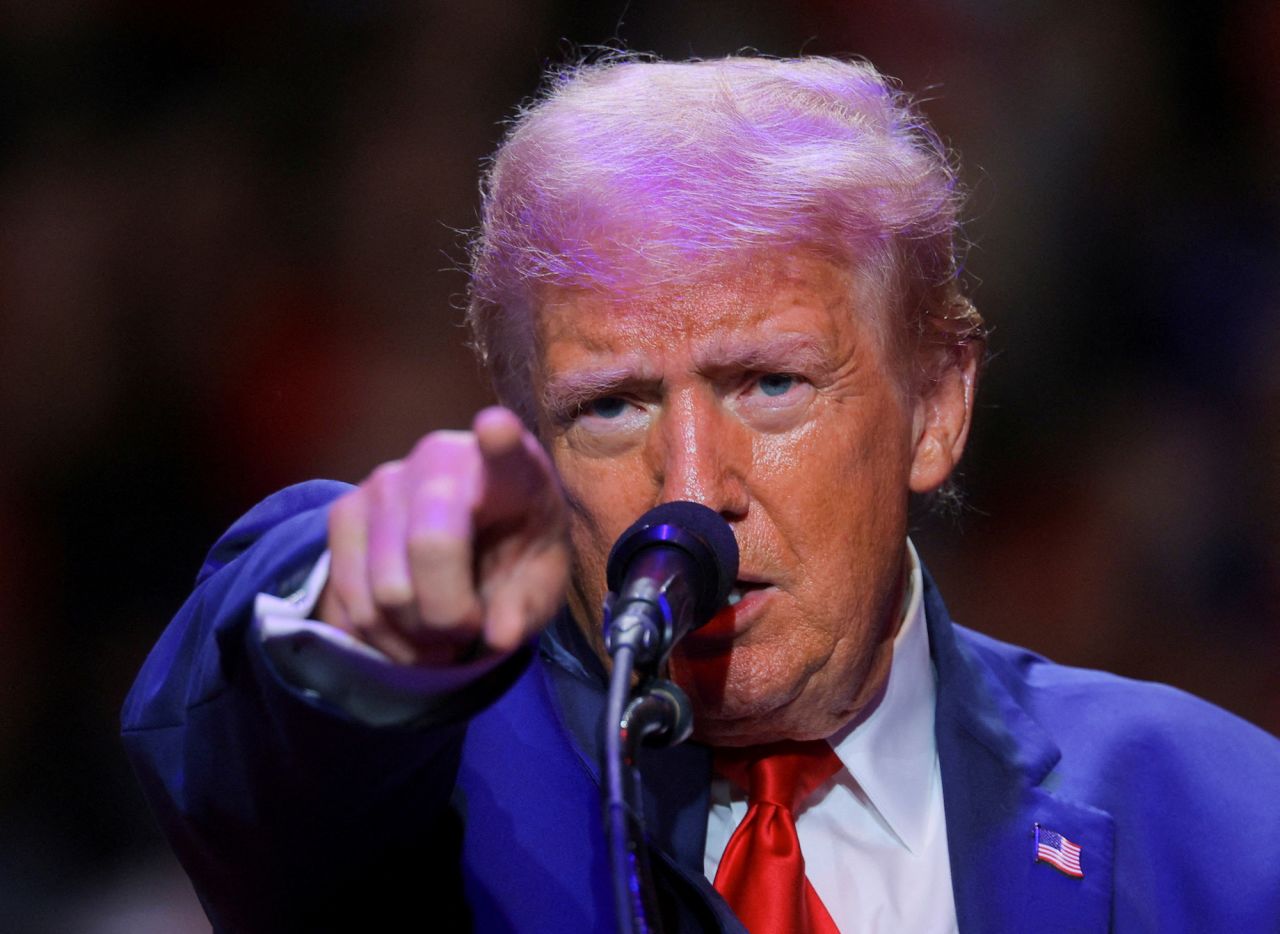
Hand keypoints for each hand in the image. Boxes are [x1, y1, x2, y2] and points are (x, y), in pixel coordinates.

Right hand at [318, 407, 569, 666]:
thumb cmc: (515, 557)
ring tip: (441, 631)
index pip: (505, 447)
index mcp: (511, 469)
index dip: (500, 440)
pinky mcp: (344, 510)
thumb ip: (527, 607)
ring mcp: (385, 480)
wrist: (470, 542)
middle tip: (469, 628)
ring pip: (387, 591)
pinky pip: (350, 600)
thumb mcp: (540, 585)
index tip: (497, 428)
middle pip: (431, 547)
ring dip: (416, 635)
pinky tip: (407, 630)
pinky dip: (381, 636)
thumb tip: (501, 637)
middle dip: (451, 615)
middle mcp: (440, 458)